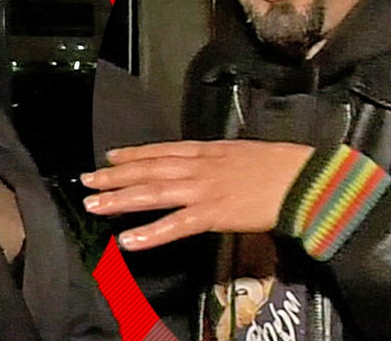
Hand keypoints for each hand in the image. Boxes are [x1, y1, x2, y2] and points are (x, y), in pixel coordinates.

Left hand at [80, 140, 313, 250]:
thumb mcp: (244, 153)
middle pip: (149, 169)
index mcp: (209, 150)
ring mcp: (204, 190)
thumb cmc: (283, 166)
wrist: (305, 180)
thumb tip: (208, 161)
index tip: (111, 156)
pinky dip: (150, 233)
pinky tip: (128, 241)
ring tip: (93, 205)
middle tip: (86, 180)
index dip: (135, 154)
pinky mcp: (214, 214)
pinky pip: (175, 226)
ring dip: (121, 200)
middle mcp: (199, 167)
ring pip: (154, 193)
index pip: (163, 150)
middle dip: (115, 176)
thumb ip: (221, 159)